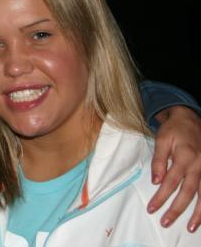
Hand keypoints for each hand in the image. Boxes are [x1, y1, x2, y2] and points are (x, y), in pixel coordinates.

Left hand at [149, 106, 200, 231]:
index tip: (152, 208)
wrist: (190, 119)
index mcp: (185, 157)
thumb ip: (159, 160)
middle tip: (165, 222)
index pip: (170, 182)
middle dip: (176, 209)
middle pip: (187, 192)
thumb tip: (155, 181)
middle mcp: (199, 166)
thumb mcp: (162, 140)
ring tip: (191, 228)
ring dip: (198, 213)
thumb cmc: (174, 130)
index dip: (161, 197)